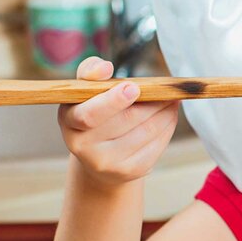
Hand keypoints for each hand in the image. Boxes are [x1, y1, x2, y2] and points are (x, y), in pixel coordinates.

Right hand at [56, 57, 179, 188]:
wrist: (98, 155)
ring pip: (146, 132)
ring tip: (171, 100)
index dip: (113, 101)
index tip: (133, 87)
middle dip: (151, 103)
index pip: (90, 114)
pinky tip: (169, 116)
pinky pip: (156, 146)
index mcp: (70, 120)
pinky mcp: (128, 172)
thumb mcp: (85, 91)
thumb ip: (91, 72)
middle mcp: (83, 146)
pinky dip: (167, 127)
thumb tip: (105, 68)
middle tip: (166, 90)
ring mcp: (106, 162)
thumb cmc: (95, 110)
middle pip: (126, 121)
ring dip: (164, 113)